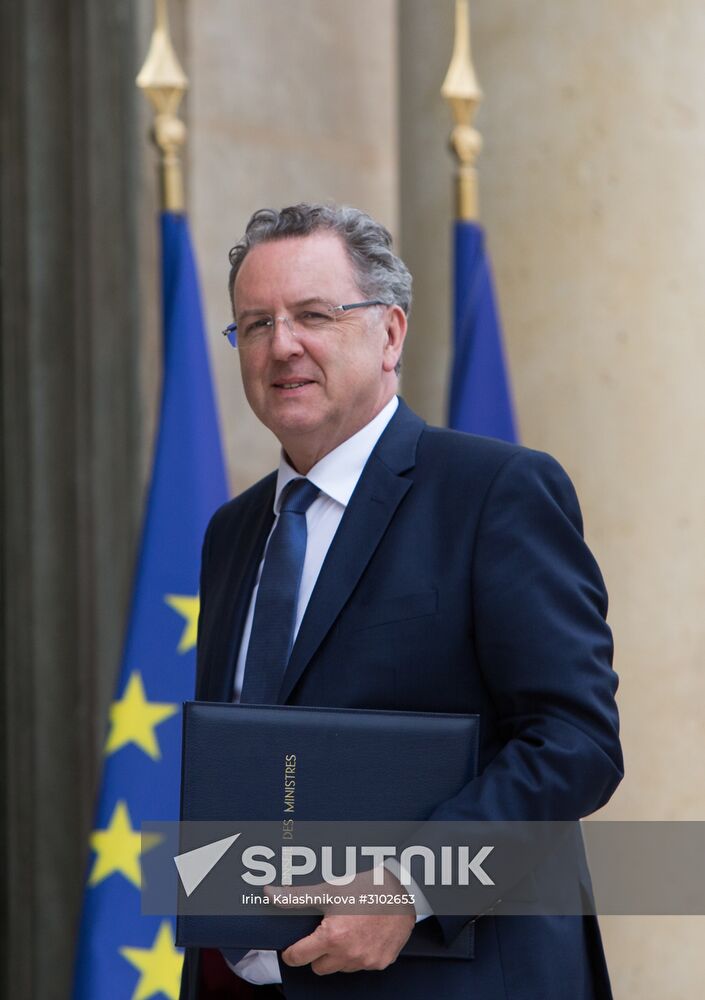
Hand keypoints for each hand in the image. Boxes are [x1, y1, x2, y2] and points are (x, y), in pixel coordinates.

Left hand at [268, 866, 415, 974]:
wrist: (402, 889)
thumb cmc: (365, 887)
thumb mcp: (328, 890)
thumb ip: (296, 896)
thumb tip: (269, 893)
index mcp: (332, 938)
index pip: (298, 958)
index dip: (292, 952)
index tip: (292, 947)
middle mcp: (349, 955)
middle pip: (318, 967)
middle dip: (317, 953)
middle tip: (325, 932)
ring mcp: (366, 961)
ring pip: (340, 968)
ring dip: (338, 955)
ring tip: (347, 930)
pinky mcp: (381, 962)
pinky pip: (362, 966)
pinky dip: (359, 955)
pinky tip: (363, 935)